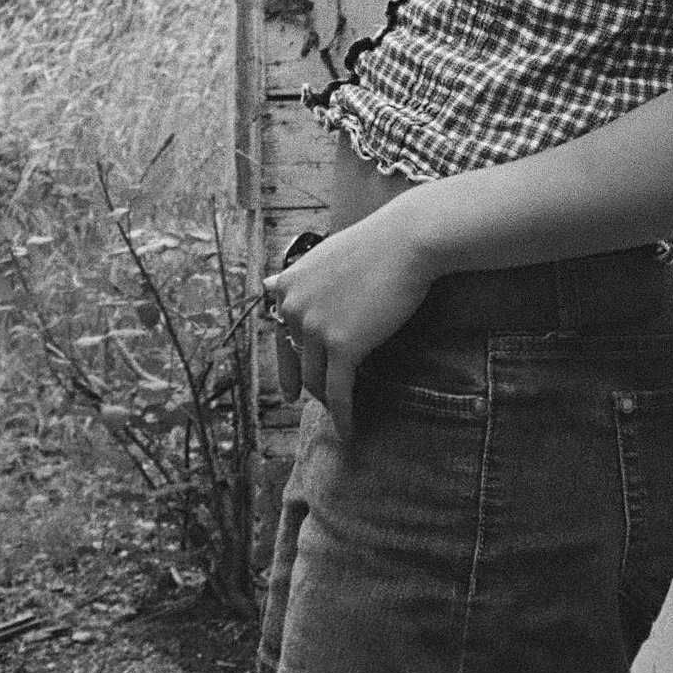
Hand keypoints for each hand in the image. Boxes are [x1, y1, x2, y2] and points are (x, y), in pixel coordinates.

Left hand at [263, 203, 434, 440]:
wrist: (406, 241)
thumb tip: (265, 284)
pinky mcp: (343, 346)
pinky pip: (338, 391)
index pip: (282, 337)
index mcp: (288, 287)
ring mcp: (316, 329)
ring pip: (316, 380)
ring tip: (339, 413)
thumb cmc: (375, 244)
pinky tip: (348, 431)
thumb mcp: (324, 256)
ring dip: (327, 401)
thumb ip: (297, 278)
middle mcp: (294, 308)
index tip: (292, 390)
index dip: (289, 366)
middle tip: (320, 402)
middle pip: (299, 361)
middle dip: (310, 383)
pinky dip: (342, 415)